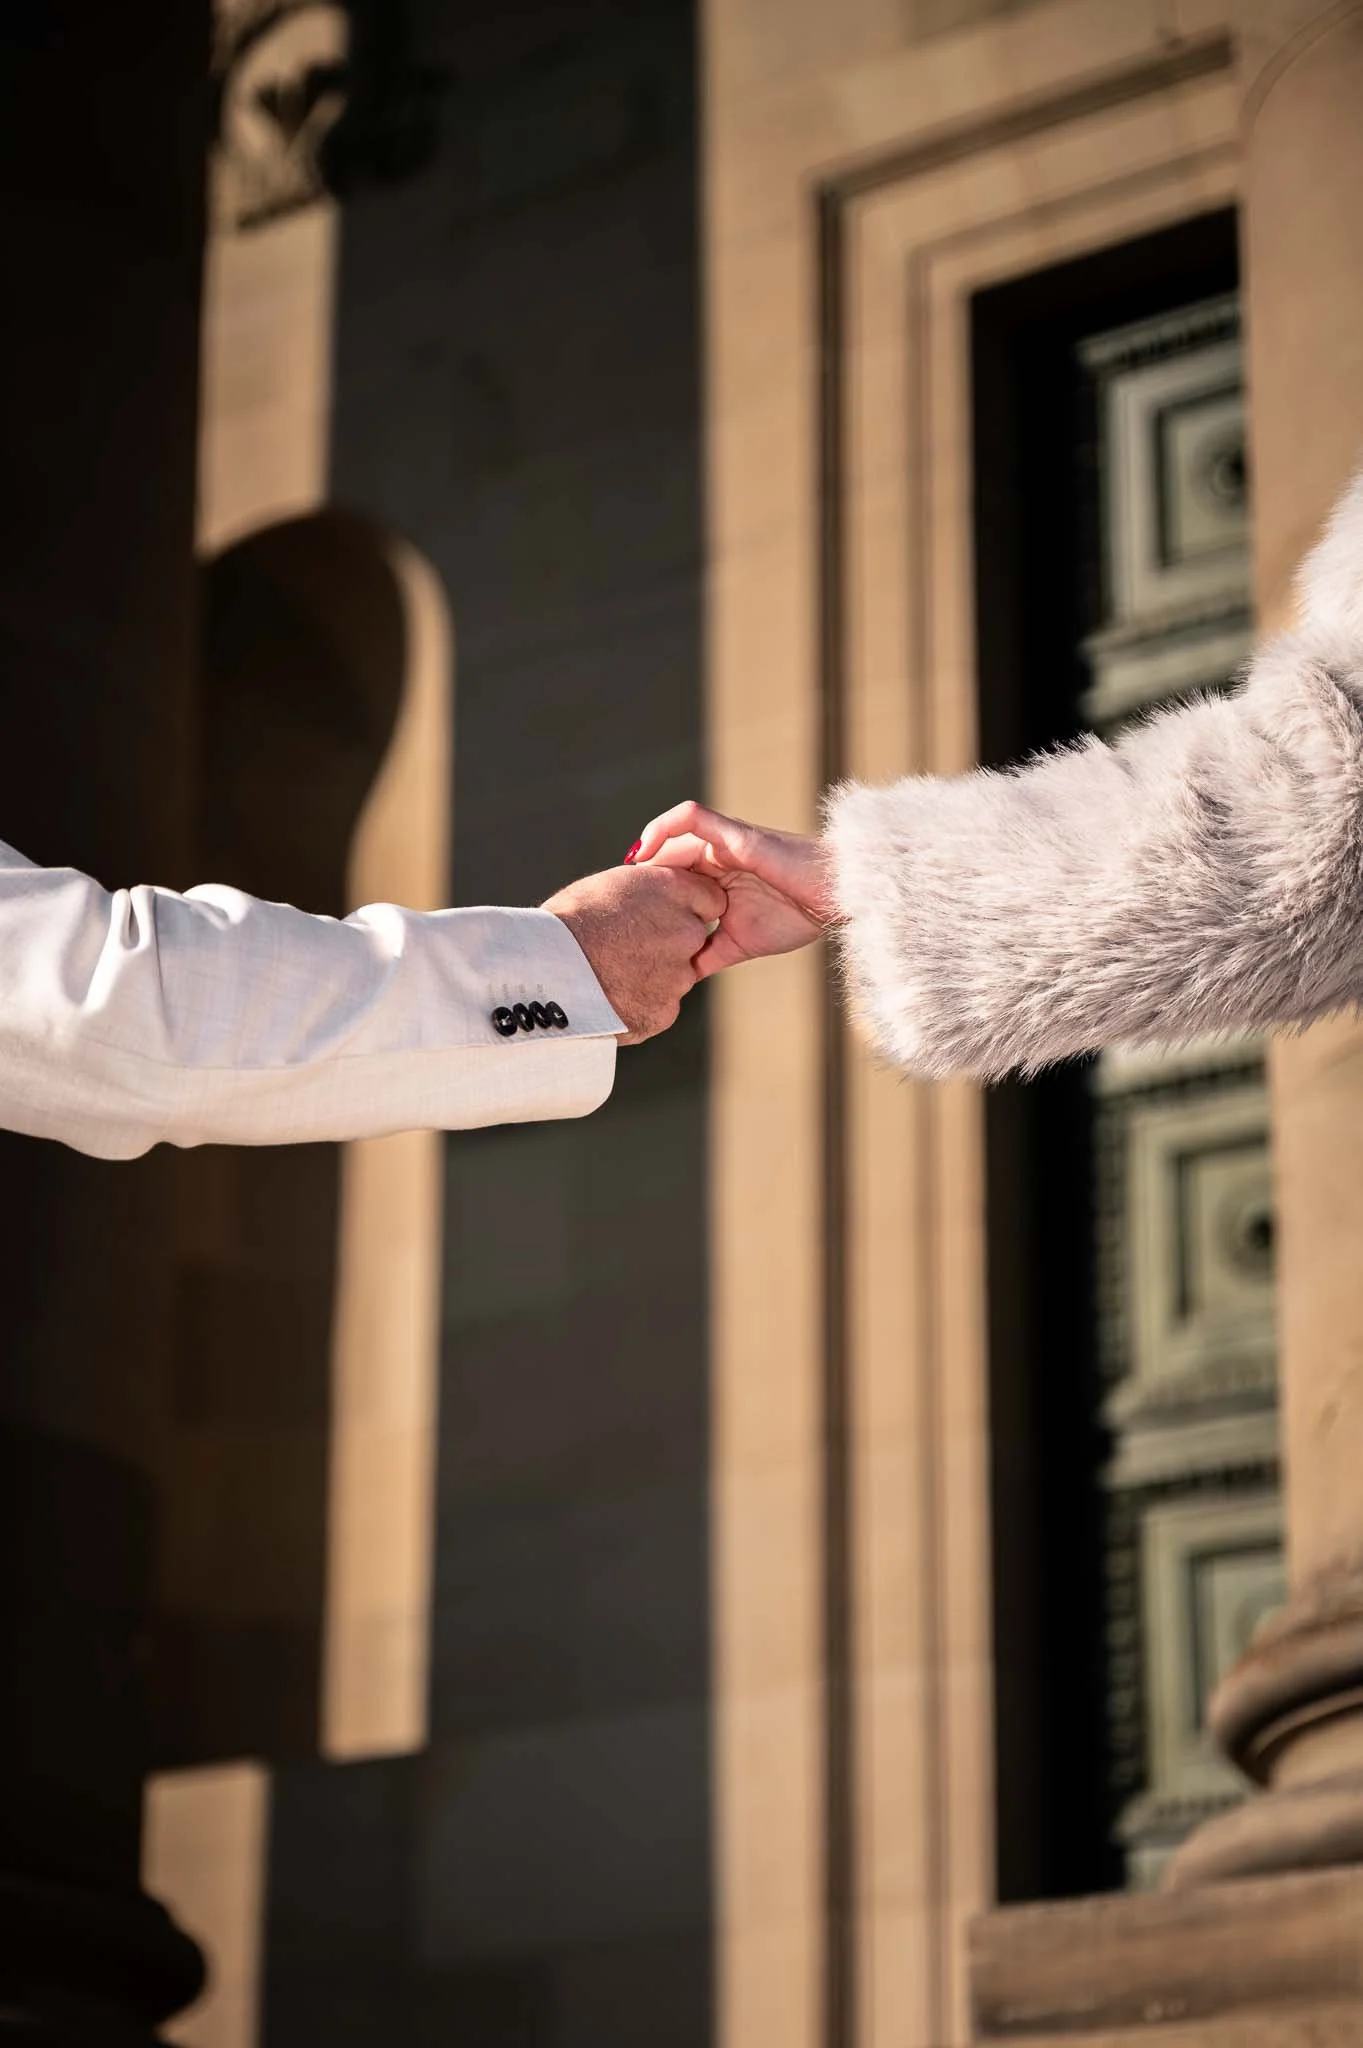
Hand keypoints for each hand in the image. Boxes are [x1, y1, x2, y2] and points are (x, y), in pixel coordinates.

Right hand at [543, 863, 727, 1042]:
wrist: (543, 969)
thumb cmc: (568, 920)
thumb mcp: (614, 885)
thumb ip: (653, 891)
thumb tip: (665, 898)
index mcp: (675, 892)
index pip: (711, 900)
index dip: (688, 908)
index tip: (663, 915)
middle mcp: (687, 932)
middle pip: (695, 939)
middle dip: (670, 943)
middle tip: (629, 946)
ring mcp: (679, 977)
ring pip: (677, 975)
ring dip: (654, 974)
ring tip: (610, 971)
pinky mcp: (664, 1013)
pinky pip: (660, 1005)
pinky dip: (641, 1002)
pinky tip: (609, 994)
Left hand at [630, 800, 833, 976]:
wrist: (832, 900)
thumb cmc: (796, 916)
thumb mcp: (741, 943)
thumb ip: (711, 953)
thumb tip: (683, 978)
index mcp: (716, 879)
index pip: (670, 876)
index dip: (644, 891)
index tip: (621, 916)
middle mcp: (716, 856)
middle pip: (663, 854)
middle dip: (637, 875)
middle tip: (612, 897)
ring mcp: (724, 841)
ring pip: (671, 833)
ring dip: (645, 851)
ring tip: (626, 875)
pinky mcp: (735, 833)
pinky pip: (692, 816)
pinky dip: (664, 826)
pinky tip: (646, 852)